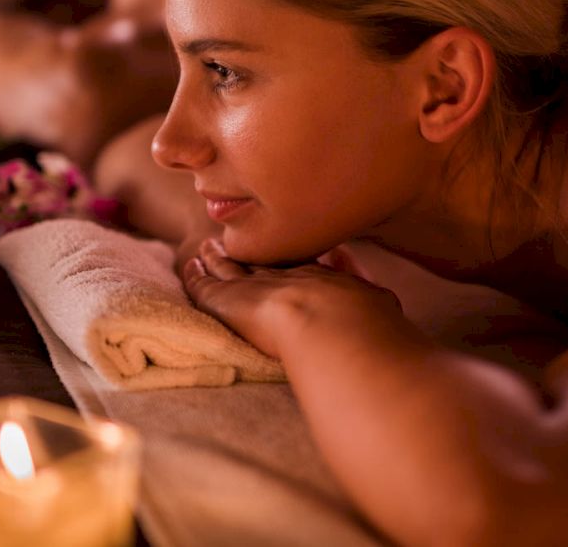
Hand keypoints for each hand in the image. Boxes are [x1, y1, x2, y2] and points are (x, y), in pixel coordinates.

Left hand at [180, 239, 403, 358]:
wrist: (334, 328)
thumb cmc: (366, 325)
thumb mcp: (380, 301)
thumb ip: (370, 289)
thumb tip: (373, 282)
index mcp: (324, 278)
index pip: (304, 265)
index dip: (294, 257)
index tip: (286, 246)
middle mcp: (290, 276)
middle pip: (264, 261)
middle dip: (253, 251)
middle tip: (240, 239)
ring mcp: (258, 287)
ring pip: (232, 268)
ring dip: (219, 258)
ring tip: (207, 247)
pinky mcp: (228, 302)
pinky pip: (205, 286)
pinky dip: (196, 276)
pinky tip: (188, 265)